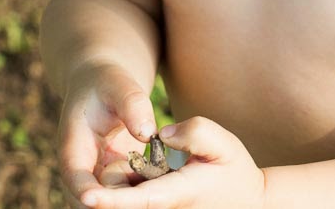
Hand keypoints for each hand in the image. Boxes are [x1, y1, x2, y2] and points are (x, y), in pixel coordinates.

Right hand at [57, 62, 157, 206]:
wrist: (104, 88)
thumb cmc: (109, 83)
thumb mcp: (119, 85)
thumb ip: (132, 105)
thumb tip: (148, 132)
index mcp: (75, 146)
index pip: (75, 175)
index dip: (84, 190)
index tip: (94, 199)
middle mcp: (84, 168)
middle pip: (90, 200)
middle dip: (111, 204)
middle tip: (142, 201)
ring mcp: (101, 177)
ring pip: (110, 202)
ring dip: (130, 202)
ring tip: (159, 195)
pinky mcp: (118, 179)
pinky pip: (129, 195)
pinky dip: (144, 196)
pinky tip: (168, 192)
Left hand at [80, 117, 266, 208]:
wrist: (247, 201)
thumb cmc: (234, 169)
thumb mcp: (223, 144)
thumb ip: (194, 132)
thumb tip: (162, 134)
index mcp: (177, 195)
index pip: (138, 200)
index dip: (110, 199)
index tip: (87, 195)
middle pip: (124, 204)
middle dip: (110, 188)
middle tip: (115, 169)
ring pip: (128, 201)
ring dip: (120, 188)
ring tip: (141, 171)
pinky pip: (135, 201)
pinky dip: (126, 193)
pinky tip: (141, 177)